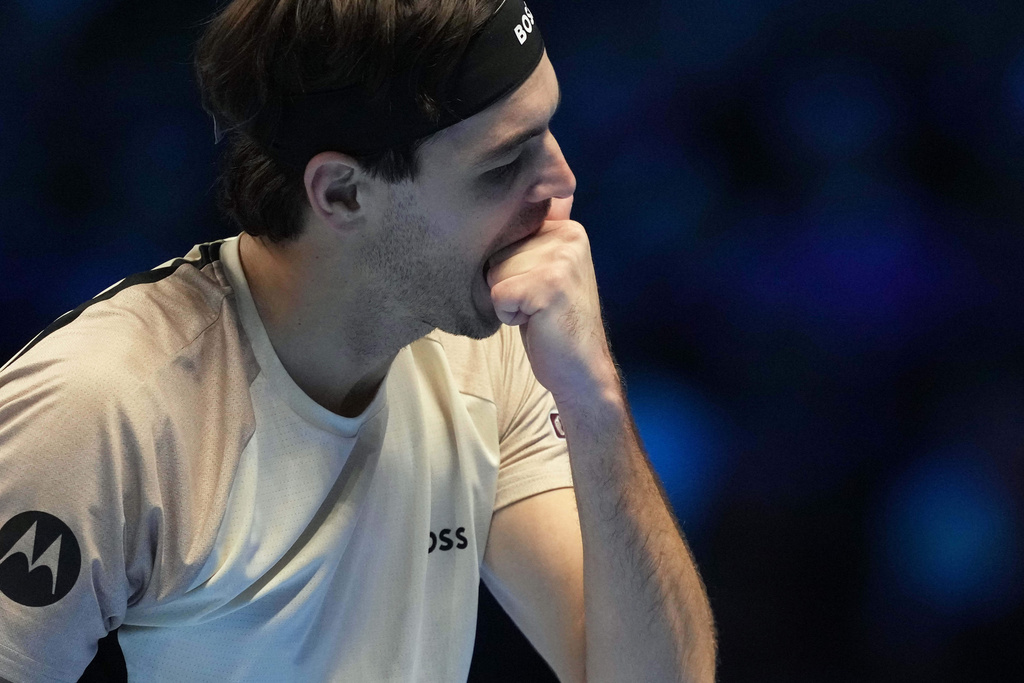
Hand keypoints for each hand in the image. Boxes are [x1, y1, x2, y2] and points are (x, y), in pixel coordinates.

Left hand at [486, 197, 618, 405]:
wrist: (582, 370)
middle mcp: (568, 236)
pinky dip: (507, 316)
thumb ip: (534, 240)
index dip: (512, 264)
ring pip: (495, 270)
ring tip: (536, 312)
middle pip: (498, 250)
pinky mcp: (548, 285)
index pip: (508, 230)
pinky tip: (534, 322)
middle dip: (507, 282)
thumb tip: (517, 204)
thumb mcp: (546, 271)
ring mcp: (561, 259)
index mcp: (568, 229)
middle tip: (537, 304)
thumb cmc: (555, 324)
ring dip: (507, 299)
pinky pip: (498, 294)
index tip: (538, 286)